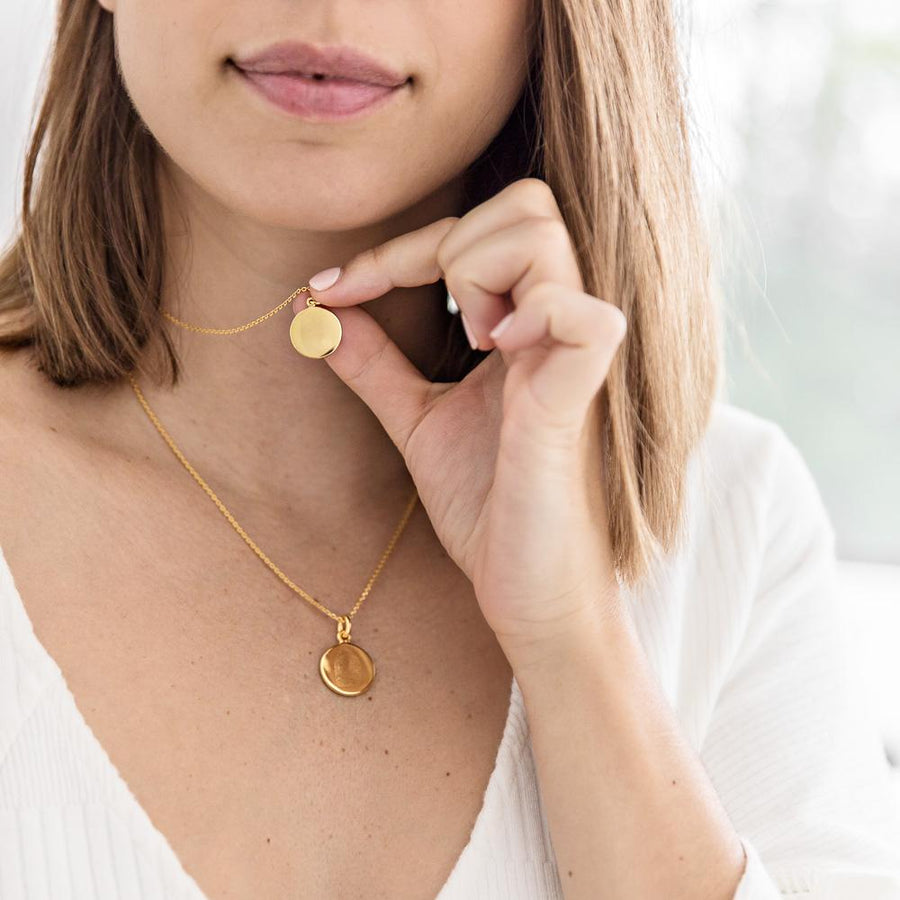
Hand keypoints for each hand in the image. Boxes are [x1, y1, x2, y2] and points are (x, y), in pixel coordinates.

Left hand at [301, 178, 626, 653]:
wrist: (528, 590)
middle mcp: (554, 327)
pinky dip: (532, 316)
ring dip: (477, 273)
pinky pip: (583, 317)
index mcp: (521, 326)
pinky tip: (495, 354)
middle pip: (526, 205)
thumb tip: (315, 312)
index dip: (392, 249)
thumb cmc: (488, 507)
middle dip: (447, 243)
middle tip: (424, 316)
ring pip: (543, 238)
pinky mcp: (580, 400)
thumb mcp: (416, 422)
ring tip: (467, 342)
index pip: (473, 231)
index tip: (327, 289)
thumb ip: (375, 364)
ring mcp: (573, 358)